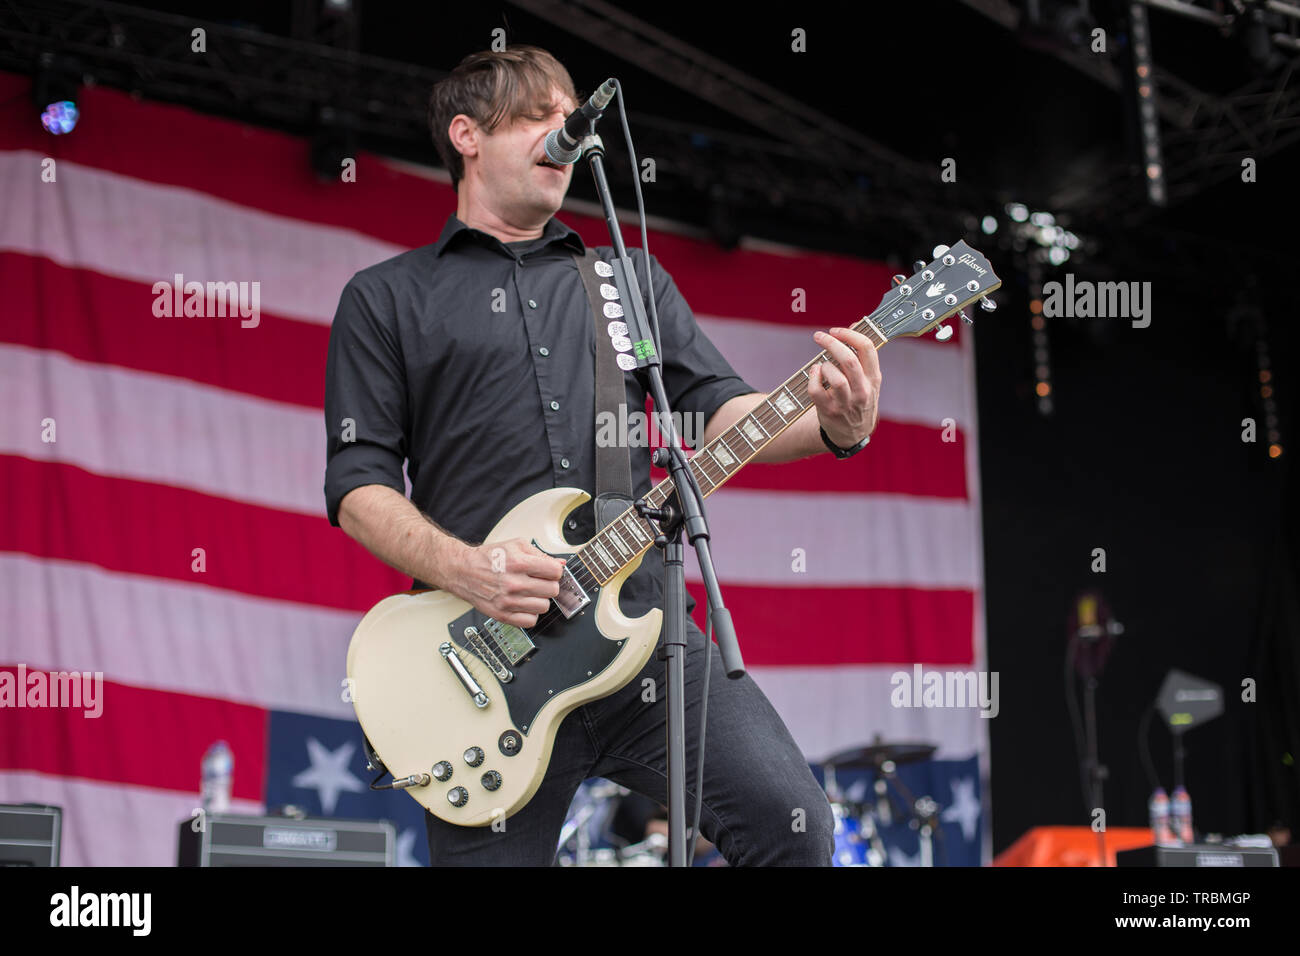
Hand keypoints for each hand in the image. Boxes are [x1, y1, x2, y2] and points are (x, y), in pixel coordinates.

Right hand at [449, 538, 565, 628]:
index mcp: (519, 563)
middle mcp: (514, 583)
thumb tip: (560, 564)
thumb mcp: (515, 545)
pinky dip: (530, 613)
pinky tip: (524, 604)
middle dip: (548, 584)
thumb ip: (539, 553)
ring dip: (540, 599)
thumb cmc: (489, 558)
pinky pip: (531, 621)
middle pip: (552, 590)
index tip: (549, 571)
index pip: (555, 572)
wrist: (463, 571)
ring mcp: (508, 601)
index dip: (554, 571)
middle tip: (539, 581)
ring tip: (530, 592)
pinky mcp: (502, 615)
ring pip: (544, 607)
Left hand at [807, 327, 881, 447]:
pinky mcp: (829, 412)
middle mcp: (862, 390)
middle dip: (831, 343)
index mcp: (873, 378)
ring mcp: (846, 403)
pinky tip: (814, 375)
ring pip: (834, 377)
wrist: (853, 433)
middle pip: (848, 360)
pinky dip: (812, 379)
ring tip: (822, 366)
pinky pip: (816, 391)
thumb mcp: (868, 378)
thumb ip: (861, 354)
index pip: (867, 348)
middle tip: (819, 337)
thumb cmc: (858, 398)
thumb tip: (855, 324)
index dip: (849, 334)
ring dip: (824, 365)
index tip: (835, 330)